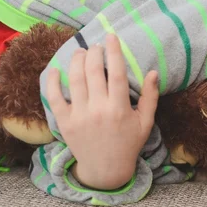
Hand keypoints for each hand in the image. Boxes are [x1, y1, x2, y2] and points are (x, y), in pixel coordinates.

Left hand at [47, 34, 158, 188]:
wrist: (106, 169)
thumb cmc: (128, 144)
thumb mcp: (146, 122)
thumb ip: (151, 97)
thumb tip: (153, 72)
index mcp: (120, 108)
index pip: (117, 73)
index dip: (114, 51)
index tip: (111, 36)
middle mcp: (99, 109)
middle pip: (94, 71)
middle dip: (94, 52)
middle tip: (96, 46)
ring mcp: (80, 115)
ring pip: (75, 79)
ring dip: (77, 60)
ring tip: (81, 52)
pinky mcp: (65, 122)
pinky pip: (55, 97)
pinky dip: (53, 81)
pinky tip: (56, 69)